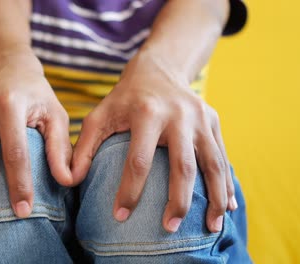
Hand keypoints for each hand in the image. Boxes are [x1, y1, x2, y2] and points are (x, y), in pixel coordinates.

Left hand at [71, 50, 236, 232]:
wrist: (159, 69)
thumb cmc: (124, 98)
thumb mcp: (99, 115)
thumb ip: (83, 146)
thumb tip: (71, 180)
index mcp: (147, 113)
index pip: (139, 160)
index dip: (130, 191)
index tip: (120, 216)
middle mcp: (178, 115)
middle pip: (183, 166)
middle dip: (178, 202)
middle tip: (169, 229)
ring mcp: (201, 118)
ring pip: (213, 163)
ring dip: (214, 198)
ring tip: (212, 227)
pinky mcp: (213, 121)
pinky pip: (223, 157)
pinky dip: (226, 183)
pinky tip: (228, 206)